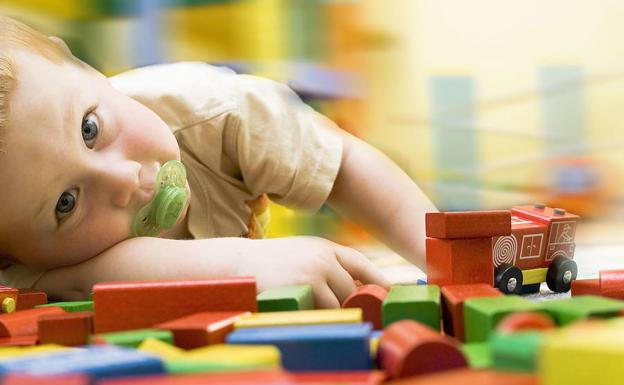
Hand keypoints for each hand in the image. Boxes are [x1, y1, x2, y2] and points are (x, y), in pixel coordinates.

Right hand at [234, 236, 390, 307]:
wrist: (238, 264)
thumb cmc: (270, 262)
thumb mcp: (302, 253)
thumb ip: (327, 264)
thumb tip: (355, 284)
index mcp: (325, 248)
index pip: (361, 264)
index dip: (379, 281)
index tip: (394, 293)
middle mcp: (323, 258)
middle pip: (352, 289)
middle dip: (353, 304)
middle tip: (357, 315)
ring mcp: (314, 273)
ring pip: (339, 304)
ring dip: (334, 313)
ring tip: (323, 314)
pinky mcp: (303, 289)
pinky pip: (322, 311)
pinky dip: (319, 317)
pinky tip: (310, 315)